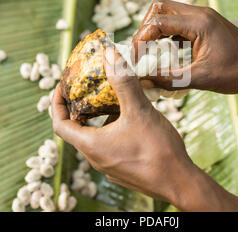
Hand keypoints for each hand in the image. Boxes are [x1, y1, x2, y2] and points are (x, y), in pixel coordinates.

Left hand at [52, 47, 194, 203]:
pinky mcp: (124, 170)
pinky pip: (111, 146)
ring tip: (114, 100)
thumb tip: (109, 55)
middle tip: (89, 88)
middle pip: (77, 130)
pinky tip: (132, 119)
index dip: (57, 102)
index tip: (63, 86)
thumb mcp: (139, 110)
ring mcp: (110, 167)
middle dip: (81, 107)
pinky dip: (114, 129)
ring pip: (96, 138)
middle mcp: (96, 159)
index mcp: (91, 145)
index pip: (59, 123)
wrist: (181, 183)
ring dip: (100, 118)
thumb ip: (123, 82)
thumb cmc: (158, 150)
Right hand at [132, 0, 237, 93]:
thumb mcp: (200, 79)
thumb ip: (169, 79)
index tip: (135, 57)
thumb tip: (144, 81)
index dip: (140, 39)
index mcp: (199, 23)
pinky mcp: (207, 22)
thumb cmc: (237, 73)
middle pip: (159, 7)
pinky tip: (170, 52)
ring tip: (152, 51)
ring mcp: (204, 16)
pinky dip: (169, 33)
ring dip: (157, 29)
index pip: (157, 22)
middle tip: (141, 49)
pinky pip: (180, 21)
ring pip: (169, 12)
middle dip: (145, 27)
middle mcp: (200, 13)